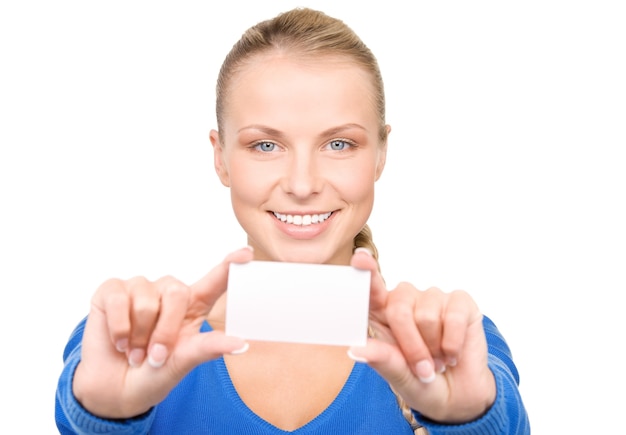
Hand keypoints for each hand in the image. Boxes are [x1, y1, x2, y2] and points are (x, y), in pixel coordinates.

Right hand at [72, 247, 252, 418]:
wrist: (115, 390)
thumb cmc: (154, 374)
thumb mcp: (183, 363)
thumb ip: (208, 349)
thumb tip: (242, 344)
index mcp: (193, 306)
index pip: (215, 280)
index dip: (231, 264)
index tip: (247, 254)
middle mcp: (168, 292)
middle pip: (177, 293)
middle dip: (164, 331)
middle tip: (155, 356)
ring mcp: (139, 288)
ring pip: (146, 300)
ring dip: (138, 336)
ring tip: (134, 351)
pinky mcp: (111, 291)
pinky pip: (118, 299)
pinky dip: (118, 329)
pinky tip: (118, 342)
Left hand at [348, 249, 495, 423]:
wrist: (459, 396)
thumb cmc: (422, 383)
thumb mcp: (400, 378)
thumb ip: (382, 360)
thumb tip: (355, 349)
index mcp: (382, 315)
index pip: (371, 290)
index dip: (366, 272)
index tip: (359, 258)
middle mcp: (405, 300)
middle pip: (399, 310)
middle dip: (412, 347)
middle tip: (423, 369)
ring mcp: (433, 298)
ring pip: (426, 316)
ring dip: (435, 349)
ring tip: (438, 360)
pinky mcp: (460, 301)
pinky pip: (453, 316)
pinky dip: (453, 343)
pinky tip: (453, 353)